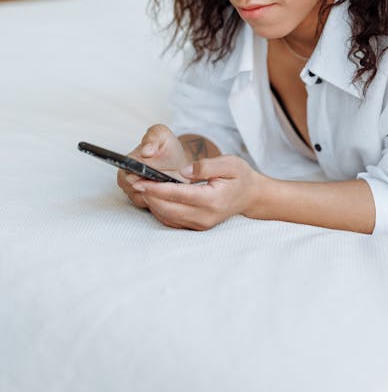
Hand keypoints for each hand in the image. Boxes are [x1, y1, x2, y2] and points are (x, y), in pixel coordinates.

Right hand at [117, 124, 190, 208]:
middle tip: (162, 182)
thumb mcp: (161, 134)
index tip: (145, 177)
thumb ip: (153, 137)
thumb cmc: (167, 147)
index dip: (134, 180)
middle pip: (134, 193)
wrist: (179, 161)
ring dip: (158, 195)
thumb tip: (146, 151)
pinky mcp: (152, 204)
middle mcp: (129, 182)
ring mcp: (140, 195)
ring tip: (169, 185)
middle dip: (149, 188)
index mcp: (127, 165)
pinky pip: (156, 207)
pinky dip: (164, 201)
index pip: (124, 178)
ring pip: (146, 201)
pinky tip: (172, 192)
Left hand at [129, 155, 264, 229]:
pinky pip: (173, 221)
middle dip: (148, 195)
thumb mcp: (229, 164)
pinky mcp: (197, 227)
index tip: (140, 181)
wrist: (251, 196)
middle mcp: (205, 217)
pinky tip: (152, 197)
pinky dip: (159, 210)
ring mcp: (201, 225)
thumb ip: (206, 166)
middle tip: (132, 181)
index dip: (157, 188)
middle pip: (169, 208)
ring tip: (139, 187)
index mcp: (212, 200)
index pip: (178, 194)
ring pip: (168, 217)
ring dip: (151, 203)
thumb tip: (184, 171)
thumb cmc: (240, 176)